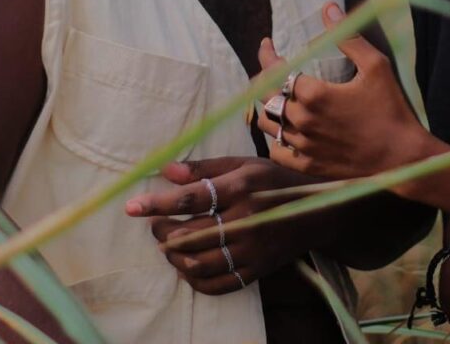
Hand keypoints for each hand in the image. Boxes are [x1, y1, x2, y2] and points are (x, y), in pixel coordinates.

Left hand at [125, 156, 329, 294]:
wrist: (317, 213)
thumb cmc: (273, 182)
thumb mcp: (243, 164)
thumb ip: (204, 168)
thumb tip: (165, 171)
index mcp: (243, 187)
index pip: (193, 197)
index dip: (158, 203)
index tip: (131, 206)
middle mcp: (247, 220)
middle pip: (191, 234)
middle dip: (162, 231)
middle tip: (155, 224)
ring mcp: (252, 251)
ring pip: (198, 263)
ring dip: (173, 256)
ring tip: (168, 243)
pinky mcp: (256, 272)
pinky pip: (215, 284)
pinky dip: (193, 278)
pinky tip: (186, 264)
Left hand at [257, 2, 431, 188]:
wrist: (402, 158)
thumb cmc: (391, 109)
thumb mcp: (376, 66)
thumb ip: (348, 36)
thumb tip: (328, 8)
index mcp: (314, 94)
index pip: (276, 70)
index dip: (266, 55)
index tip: (266, 43)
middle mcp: (302, 120)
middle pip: (267, 95)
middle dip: (264, 77)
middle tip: (271, 67)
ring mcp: (303, 146)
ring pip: (268, 123)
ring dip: (267, 106)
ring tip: (275, 95)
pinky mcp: (309, 166)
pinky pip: (277, 152)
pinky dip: (274, 138)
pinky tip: (282, 129)